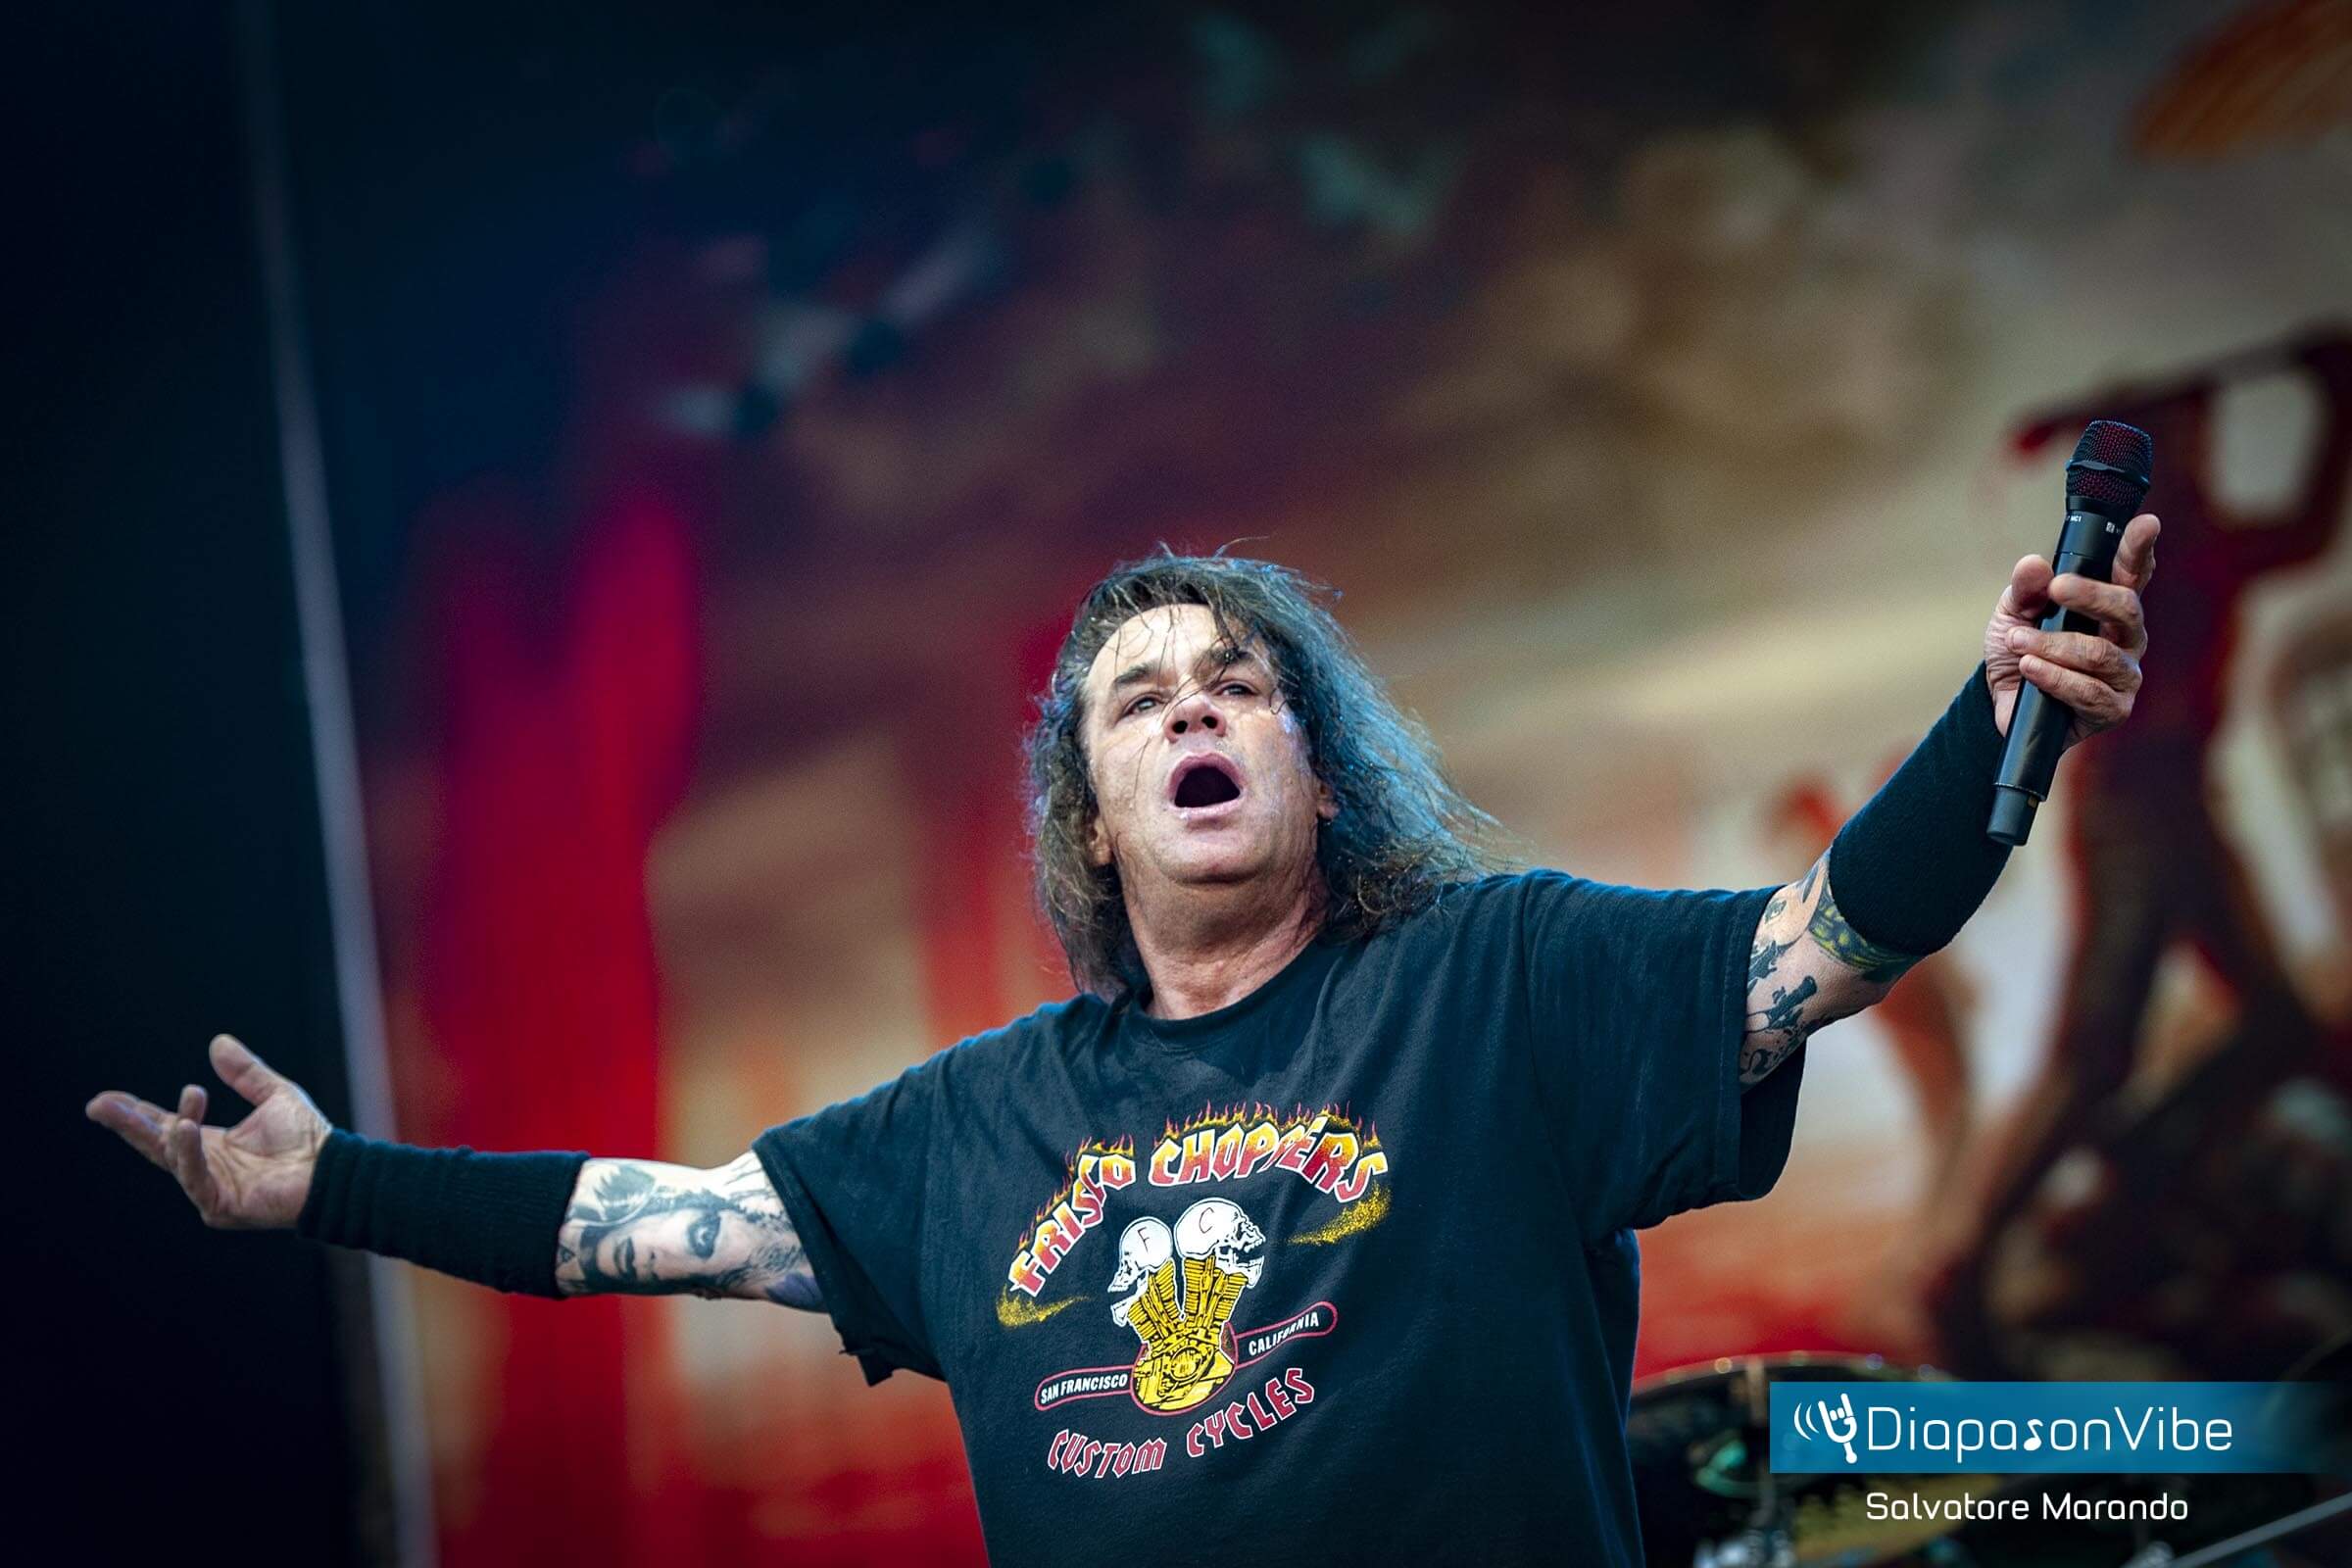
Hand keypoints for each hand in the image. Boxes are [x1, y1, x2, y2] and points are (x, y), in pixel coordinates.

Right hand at [87, 1035, 330, 1229]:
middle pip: (157, 1143)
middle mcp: (206, 1167)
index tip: (111, 1098)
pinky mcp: (220, 1205)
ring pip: (173, 1159)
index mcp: (213, 1144)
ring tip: (150, 1112)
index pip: (166, 1125)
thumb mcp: (273, 1095)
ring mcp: (210, 1189)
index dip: (139, 1112)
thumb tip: (217, 1042)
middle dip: (128, 1124)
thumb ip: (245, 1073)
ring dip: (165, 1132)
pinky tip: (183, 1128)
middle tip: (98, 1105)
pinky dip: (187, 1154)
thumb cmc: (310, 1140)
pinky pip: (195, 1179)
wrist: (334, 1170)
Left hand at [1982, 513, 2157, 746]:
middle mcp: (2126, 638)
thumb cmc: (2020, 649)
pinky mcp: (2112, 709)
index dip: (2140, 549)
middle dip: (2090, 595)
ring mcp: (2124, 675)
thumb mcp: (2012, 613)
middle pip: (2127, 608)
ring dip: (2052, 645)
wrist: (2001, 702)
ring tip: (2018, 642)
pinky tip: (2029, 669)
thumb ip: (2025, 589)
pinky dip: (2053, 677)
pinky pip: (2089, 692)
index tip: (2147, 524)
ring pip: (2100, 654)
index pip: (2132, 573)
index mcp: (2108, 608)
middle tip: (2057, 589)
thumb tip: (2034, 564)